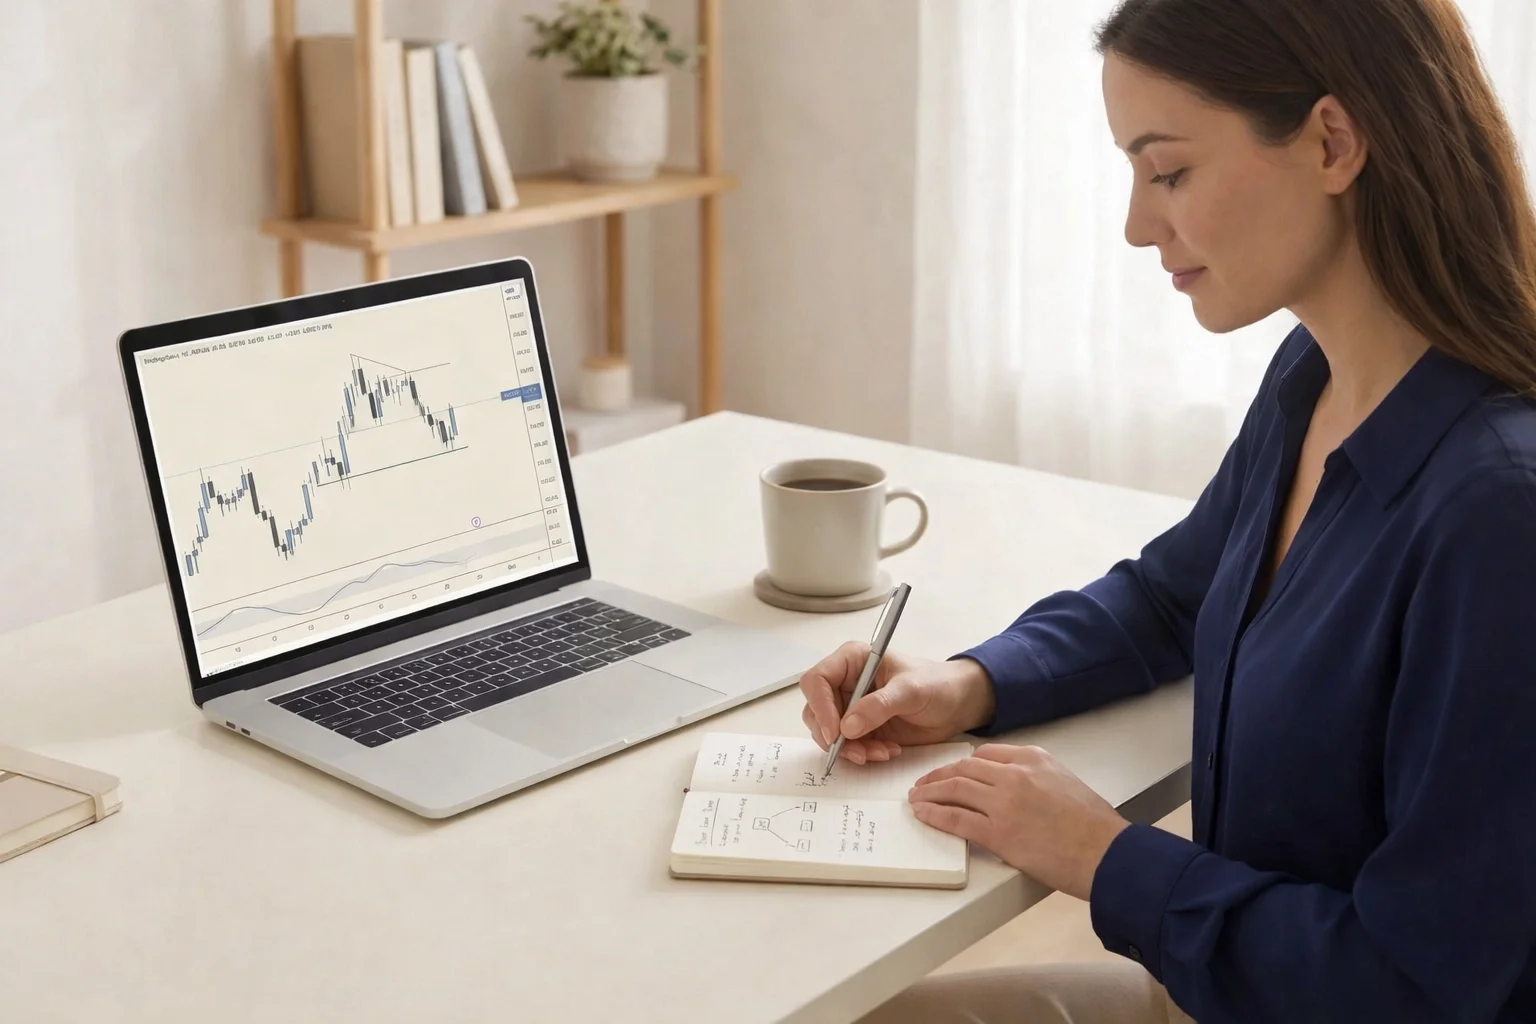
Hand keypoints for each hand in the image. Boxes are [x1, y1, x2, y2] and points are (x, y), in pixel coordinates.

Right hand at [798, 644, 995, 764]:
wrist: (956, 704)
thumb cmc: (936, 684)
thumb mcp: (911, 691)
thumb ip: (879, 706)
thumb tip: (847, 727)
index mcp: (852, 661)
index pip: (817, 680)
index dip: (820, 706)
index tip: (835, 733)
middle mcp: (845, 683)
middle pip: (815, 710)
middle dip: (834, 736)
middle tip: (859, 752)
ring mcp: (850, 707)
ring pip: (828, 733)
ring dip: (849, 749)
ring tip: (880, 752)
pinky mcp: (860, 728)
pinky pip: (846, 746)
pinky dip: (862, 754)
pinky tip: (887, 751)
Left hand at [908, 743, 1129, 900]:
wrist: (1106, 853)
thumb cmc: (1093, 825)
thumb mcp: (1064, 781)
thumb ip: (1034, 776)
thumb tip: (1008, 785)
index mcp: (1032, 758)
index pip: (984, 754)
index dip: (961, 765)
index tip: (950, 772)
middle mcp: (1015, 774)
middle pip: (963, 769)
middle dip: (938, 776)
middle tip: (924, 784)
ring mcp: (1004, 802)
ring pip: (953, 789)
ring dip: (929, 792)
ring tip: (916, 798)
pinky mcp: (998, 833)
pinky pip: (955, 818)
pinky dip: (934, 814)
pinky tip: (923, 814)